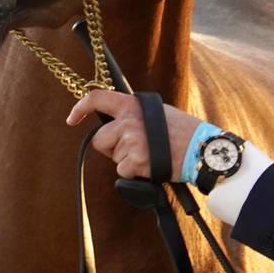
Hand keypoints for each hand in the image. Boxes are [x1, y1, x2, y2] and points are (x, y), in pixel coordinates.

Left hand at [65, 90, 205, 181]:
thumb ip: (134, 115)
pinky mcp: (135, 161)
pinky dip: (134, 174)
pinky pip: (123, 172)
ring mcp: (131, 141)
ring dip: (127, 161)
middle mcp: (128, 121)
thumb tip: (115, 122)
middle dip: (111, 148)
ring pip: (113, 158)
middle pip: (99, 140)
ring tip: (150, 155)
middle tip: (134, 149)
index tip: (71, 119)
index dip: (80, 108)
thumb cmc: (183, 132)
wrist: (202, 149)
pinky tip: (151, 166)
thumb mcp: (156, 113)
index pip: (97, 98)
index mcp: (132, 105)